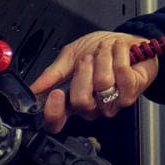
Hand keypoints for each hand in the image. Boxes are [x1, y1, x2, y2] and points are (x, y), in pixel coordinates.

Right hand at [30, 30, 160, 132]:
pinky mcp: (130, 94)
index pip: (57, 122)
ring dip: (103, 59)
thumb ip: (52, 73)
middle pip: (80, 101)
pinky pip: (122, 75)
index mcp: (73, 100)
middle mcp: (92, 107)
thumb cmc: (100, 50)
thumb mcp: (70, 56)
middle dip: (84, 71)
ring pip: (102, 84)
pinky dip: (119, 55)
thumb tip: (33, 89)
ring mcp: (112, 103)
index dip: (54, 112)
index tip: (55, 93)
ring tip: (105, 52)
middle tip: (88, 59)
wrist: (125, 42)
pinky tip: (119, 51)